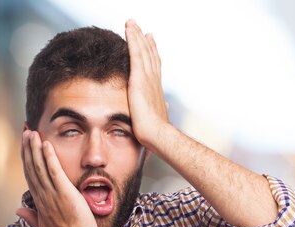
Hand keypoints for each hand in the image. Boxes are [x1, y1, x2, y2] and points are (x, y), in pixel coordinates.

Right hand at [18, 130, 99, 226]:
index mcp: (39, 201)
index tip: (24, 145)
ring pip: (40, 167)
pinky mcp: (64, 193)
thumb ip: (31, 217)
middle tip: (26, 131)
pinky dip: (49, 157)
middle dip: (28, 148)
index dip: (26, 159)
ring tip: (32, 132)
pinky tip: (46, 144)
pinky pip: (55, 171)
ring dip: (35, 148)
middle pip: (32, 167)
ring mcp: (52, 194)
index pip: (30, 175)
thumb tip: (18, 210)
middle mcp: (43, 195)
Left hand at [124, 20, 168, 148]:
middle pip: (150, 56)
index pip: (154, 68)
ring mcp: (147, 79)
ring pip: (143, 51)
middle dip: (146, 42)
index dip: (153, 55)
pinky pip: (136, 53)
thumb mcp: (158, 119)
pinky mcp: (140, 79)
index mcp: (156, 91)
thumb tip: (164, 109)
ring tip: (132, 24)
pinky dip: (133, 39)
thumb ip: (159, 110)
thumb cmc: (157, 134)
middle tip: (142, 29)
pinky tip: (129, 29)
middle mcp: (154, 81)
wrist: (158, 135)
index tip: (151, 44)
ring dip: (137, 36)